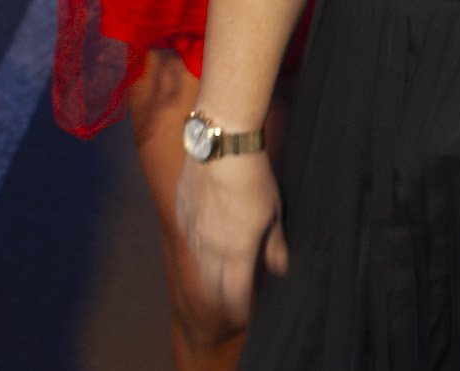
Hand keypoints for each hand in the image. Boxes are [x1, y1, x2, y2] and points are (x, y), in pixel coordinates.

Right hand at [176, 150, 284, 329]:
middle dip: (220, 296)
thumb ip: (274, 245)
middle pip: (210, 285)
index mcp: (236, 251)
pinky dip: (197, 246)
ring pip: (197, 262)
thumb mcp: (274, 213)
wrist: (222, 145)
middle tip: (230, 299)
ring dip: (208, 272)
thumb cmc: (254, 178)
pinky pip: (187, 237)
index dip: (238, 309)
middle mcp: (210, 246)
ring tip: (218, 274)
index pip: (234, 293)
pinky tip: (204, 241)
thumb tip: (278, 268)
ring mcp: (192, 228)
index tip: (243, 314)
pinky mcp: (181, 209)